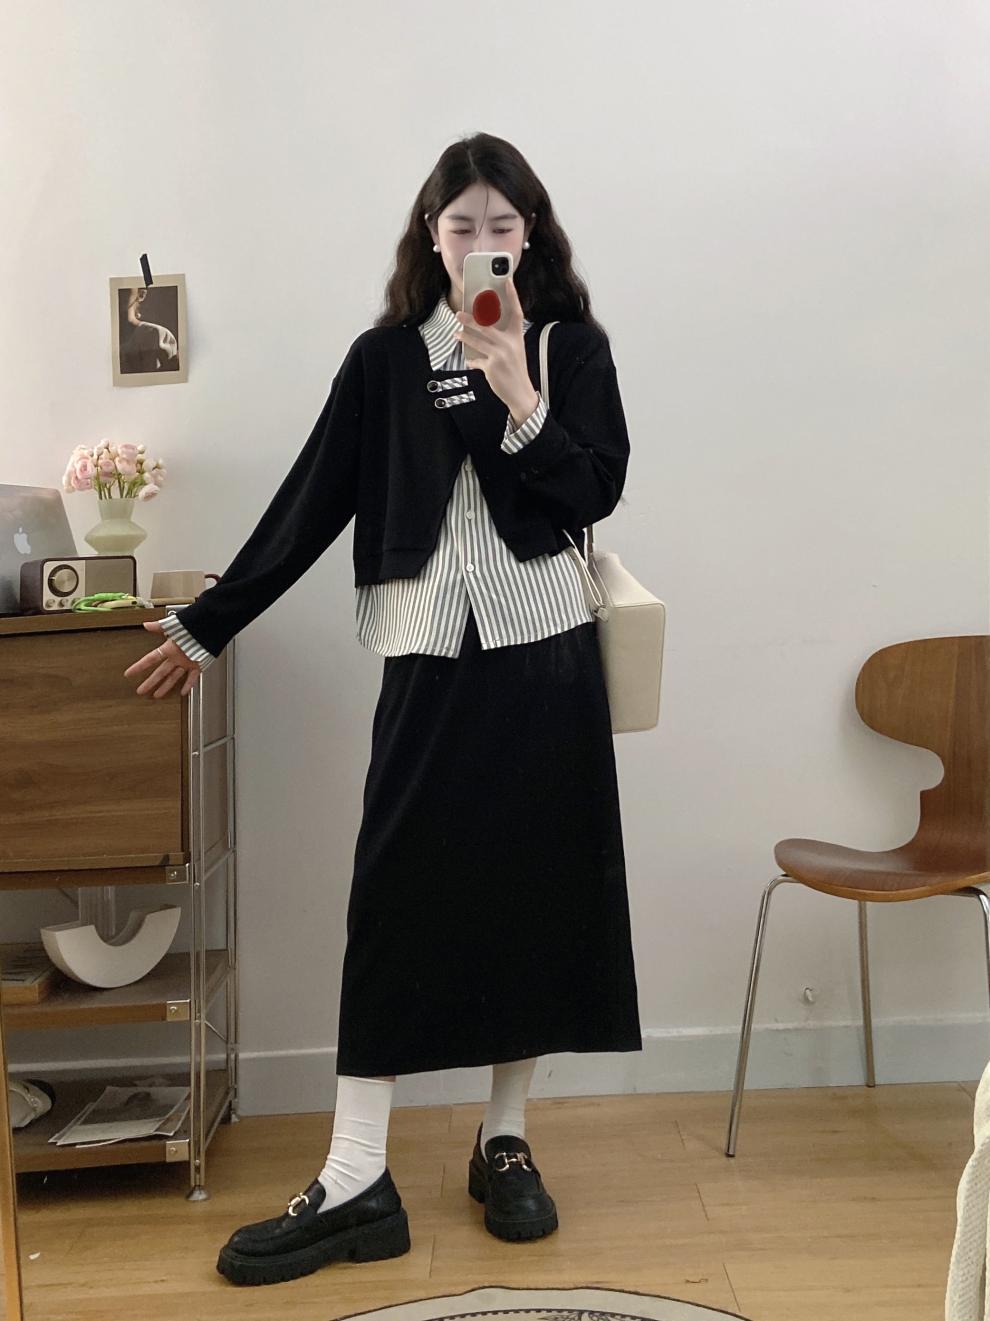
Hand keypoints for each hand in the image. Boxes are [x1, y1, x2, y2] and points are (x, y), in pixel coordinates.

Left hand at [124, 619, 201, 697]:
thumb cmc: (195, 624)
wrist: (213, 626)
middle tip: (140, 691)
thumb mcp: (174, 623)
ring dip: (165, 687)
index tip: (129, 674)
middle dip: (149, 683)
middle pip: (160, 673)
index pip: (150, 659)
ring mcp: (188, 663)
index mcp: (170, 648)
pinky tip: (183, 693)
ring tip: (157, 695)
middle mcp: (177, 658)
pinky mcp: (199, 664)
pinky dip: (188, 685)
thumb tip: (146, 625)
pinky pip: (193, 678)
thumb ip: (159, 626)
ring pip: (174, 678)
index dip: (138, 667)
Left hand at [454, 274, 539, 423]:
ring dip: (464, 335)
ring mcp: (500, 355)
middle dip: (471, 319)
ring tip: (456, 332)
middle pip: (487, 326)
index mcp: (517, 337)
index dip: (512, 295)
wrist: (520, 393)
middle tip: (458, 313)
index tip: (507, 280)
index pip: (516, 312)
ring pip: (477, 341)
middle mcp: (509, 344)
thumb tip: (484, 328)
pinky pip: (476, 360)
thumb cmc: (515, 370)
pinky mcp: (491, 367)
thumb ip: (503, 339)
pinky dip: (472, 360)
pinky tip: (469, 360)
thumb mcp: (515, 351)